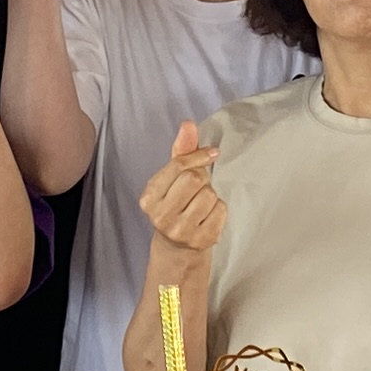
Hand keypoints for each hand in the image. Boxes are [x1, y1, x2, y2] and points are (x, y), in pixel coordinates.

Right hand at [135, 122, 228, 254]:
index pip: (178, 166)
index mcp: (149, 197)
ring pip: (209, 195)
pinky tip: (208, 216)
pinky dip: (219, 209)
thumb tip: (188, 123)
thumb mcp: (172, 178)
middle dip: (202, 179)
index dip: (198, 156)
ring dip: (210, 195)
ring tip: (201, 203)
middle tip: (197, 188)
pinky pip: (220, 211)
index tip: (211, 154)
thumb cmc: (176, 203)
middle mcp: (161, 216)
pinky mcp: (202, 241)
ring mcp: (181, 231)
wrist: (178, 246)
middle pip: (195, 179)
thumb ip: (181, 150)